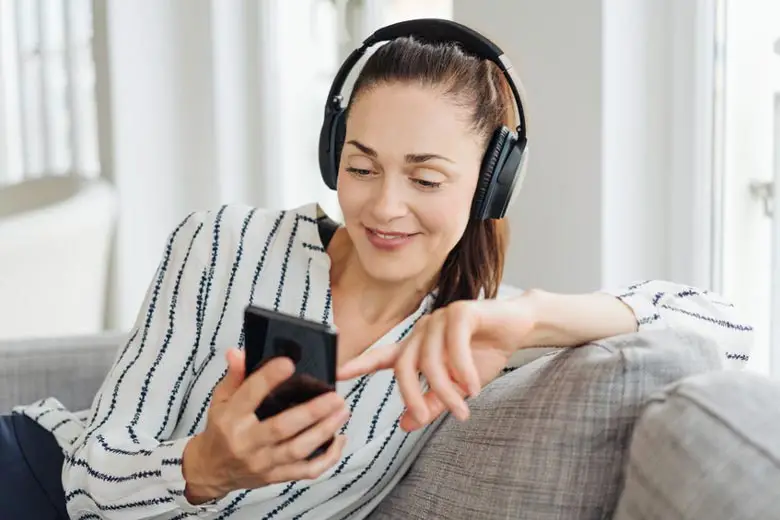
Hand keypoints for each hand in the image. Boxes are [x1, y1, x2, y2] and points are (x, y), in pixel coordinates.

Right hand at [182, 349, 349, 503]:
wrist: (210, 470)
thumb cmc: (221, 429)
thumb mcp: (221, 399)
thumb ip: (234, 376)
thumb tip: (237, 352)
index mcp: (231, 418)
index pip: (250, 395)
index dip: (268, 378)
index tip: (288, 363)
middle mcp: (246, 442)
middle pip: (282, 427)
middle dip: (312, 412)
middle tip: (335, 396)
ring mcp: (262, 463)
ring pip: (298, 450)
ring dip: (324, 431)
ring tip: (342, 412)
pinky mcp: (275, 476)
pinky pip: (305, 471)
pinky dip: (327, 458)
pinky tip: (339, 439)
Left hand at [337, 298, 535, 432]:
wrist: (518, 329)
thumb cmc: (484, 355)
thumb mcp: (457, 387)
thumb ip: (431, 404)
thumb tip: (404, 425)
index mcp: (418, 347)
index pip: (383, 356)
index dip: (359, 365)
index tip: (337, 374)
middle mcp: (423, 331)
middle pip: (404, 366)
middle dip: (412, 395)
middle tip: (422, 419)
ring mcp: (439, 319)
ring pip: (430, 360)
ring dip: (445, 389)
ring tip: (461, 408)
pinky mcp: (461, 312)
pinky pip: (453, 345)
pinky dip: (463, 369)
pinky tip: (473, 386)